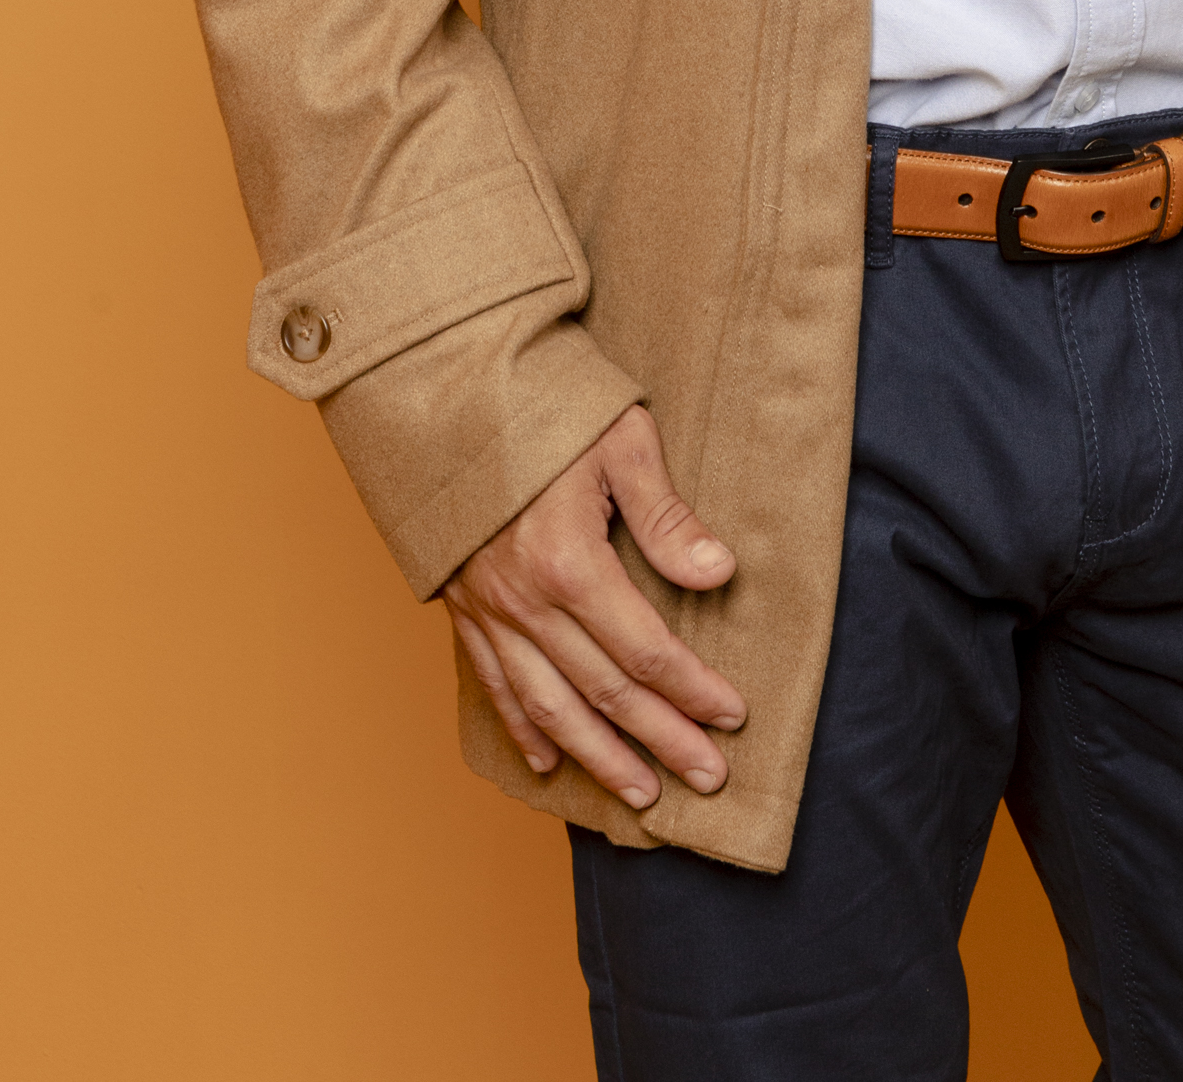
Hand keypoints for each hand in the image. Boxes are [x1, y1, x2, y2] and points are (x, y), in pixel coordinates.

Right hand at [443, 403, 745, 807]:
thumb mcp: (621, 441)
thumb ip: (667, 517)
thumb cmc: (545, 404)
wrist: (450, 387)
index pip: (644, 649)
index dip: (692, 688)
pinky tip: (549, 763)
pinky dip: (524, 729)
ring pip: (550, 705)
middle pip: (604, 691)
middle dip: (662, 739)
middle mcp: (524, 599)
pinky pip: (495, 683)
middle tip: (708, 779)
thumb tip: (720, 575)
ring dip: (599, 756)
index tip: (732, 716)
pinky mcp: (464, 606)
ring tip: (642, 795)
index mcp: (568, 560)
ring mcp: (488, 608)